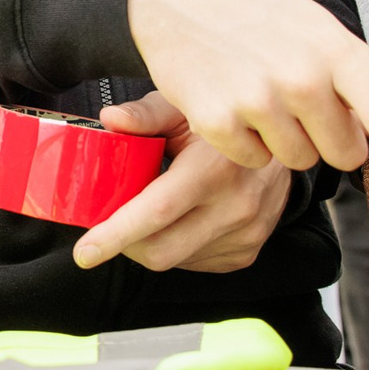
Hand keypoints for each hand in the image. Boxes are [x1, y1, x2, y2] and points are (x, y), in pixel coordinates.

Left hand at [72, 93, 292, 271]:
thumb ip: (144, 115)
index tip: (85, 251)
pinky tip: (178, 219)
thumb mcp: (184, 107)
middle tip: (108, 221)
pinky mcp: (246, 251)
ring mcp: (245, 234)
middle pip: (160, 250)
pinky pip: (194, 262)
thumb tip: (109, 118)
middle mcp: (234, 207)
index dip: (116, 234)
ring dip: (150, 242)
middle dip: (123, 243)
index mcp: (213, 169)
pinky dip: (174, 245)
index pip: (156, 212)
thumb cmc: (222, 123)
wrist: (283, 145)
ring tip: (152, 208)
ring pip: (175, 259)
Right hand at [127, 0, 368, 217]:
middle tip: (293, 98)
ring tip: (257, 95)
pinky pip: (253, 161)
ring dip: (282, 140)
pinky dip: (243, 143)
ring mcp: (257, 100)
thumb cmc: (256, 11)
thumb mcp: (320, 26)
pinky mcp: (216, 120)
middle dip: (326, 138)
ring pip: (297, 161)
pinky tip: (228, 102)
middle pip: (343, 155)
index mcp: (336, 52)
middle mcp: (302, 78)